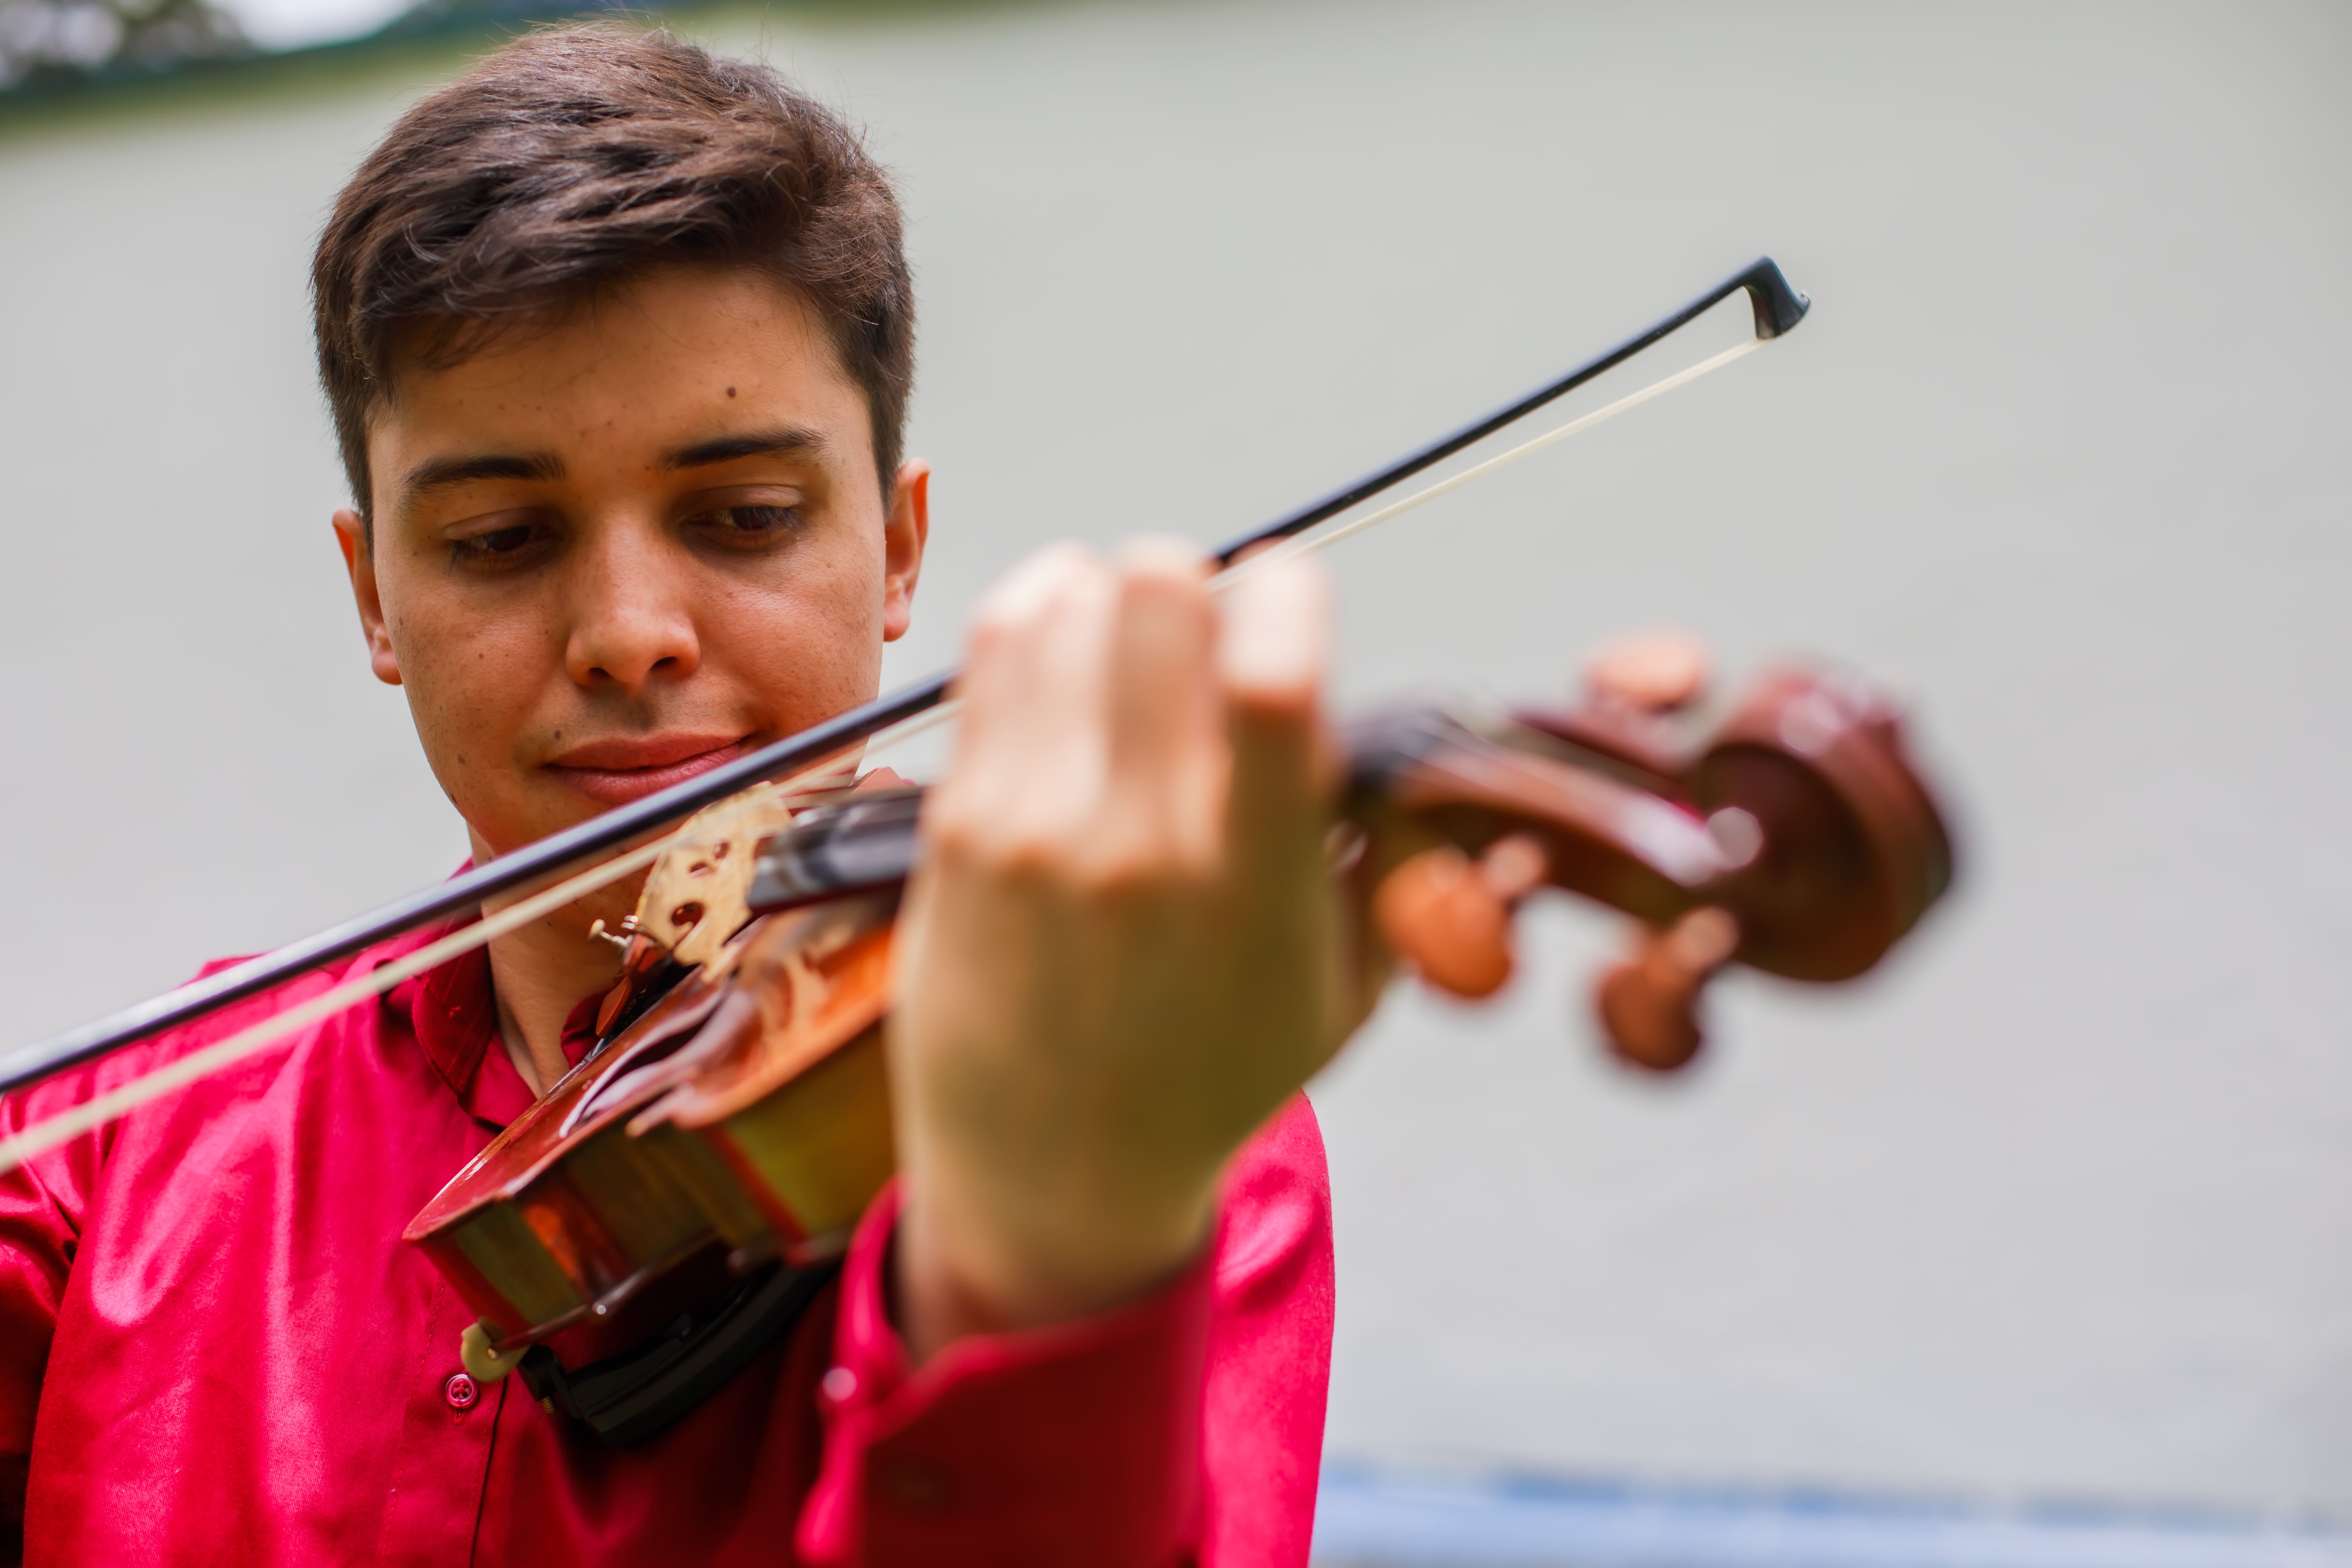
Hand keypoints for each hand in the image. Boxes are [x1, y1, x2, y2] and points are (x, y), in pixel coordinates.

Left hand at [888, 540, 1379, 1358]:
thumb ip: (1389, 859)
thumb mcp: (1344, 989)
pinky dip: (1040, 616)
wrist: (1054, 1173)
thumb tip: (1407, 747)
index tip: (1289, 606)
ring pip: (1068, 599)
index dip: (1290, 593)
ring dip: (1111, 596)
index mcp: (1253, 882)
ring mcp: (1032, 827)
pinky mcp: (958, 822)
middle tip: (1204, 632)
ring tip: (1131, 649)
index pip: (1274, 670)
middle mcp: (1137, 842)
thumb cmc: (1213, 1073)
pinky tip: (1067, 653)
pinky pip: (995, 649)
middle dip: (1197, 581)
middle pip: (1160, 591)